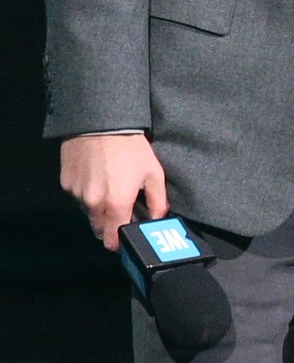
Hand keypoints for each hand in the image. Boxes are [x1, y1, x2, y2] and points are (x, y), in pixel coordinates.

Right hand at [60, 134, 168, 250]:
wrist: (102, 121)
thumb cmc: (131, 146)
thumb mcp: (153, 170)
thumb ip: (157, 200)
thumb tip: (158, 219)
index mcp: (116, 204)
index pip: (112, 241)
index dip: (120, 241)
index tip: (126, 234)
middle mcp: (93, 204)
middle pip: (99, 229)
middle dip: (109, 224)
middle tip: (121, 207)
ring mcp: (77, 194)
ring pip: (88, 212)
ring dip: (97, 207)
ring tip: (109, 184)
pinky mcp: (66, 183)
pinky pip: (77, 196)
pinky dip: (86, 191)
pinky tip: (96, 173)